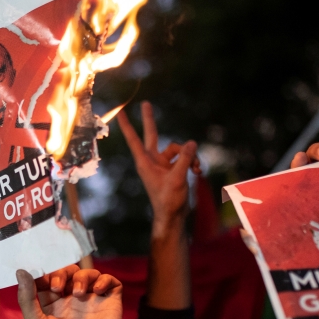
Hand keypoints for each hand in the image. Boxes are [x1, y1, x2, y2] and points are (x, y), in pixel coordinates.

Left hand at [15, 265, 122, 318]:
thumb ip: (26, 297)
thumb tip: (20, 270)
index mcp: (52, 306)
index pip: (48, 279)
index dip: (44, 273)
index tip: (40, 276)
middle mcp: (72, 301)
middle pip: (68, 272)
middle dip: (61, 273)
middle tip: (57, 286)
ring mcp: (92, 301)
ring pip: (88, 274)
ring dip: (82, 276)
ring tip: (77, 293)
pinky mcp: (110, 303)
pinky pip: (110, 281)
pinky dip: (104, 279)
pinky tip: (96, 291)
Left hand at [117, 101, 199, 229]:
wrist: (173, 215)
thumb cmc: (169, 200)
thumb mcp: (178, 178)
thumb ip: (185, 159)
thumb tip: (191, 142)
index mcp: (145, 162)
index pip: (134, 140)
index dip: (127, 126)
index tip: (119, 113)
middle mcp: (152, 160)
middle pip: (152, 135)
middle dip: (150, 120)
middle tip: (145, 103)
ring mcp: (163, 164)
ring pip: (178, 149)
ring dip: (190, 156)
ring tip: (196, 169)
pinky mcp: (173, 168)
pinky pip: (184, 157)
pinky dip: (192, 162)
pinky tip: (198, 172)